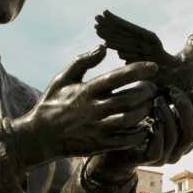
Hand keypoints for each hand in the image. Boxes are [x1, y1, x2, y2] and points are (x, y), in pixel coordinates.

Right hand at [12, 45, 157, 166]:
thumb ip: (83, 62)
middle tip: (153, 88)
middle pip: (129, 98)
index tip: (153, 67)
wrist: (39, 137)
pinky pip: (126, 140)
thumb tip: (103, 47)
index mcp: (87, 90)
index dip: (138, 70)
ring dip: (145, 110)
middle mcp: (94, 109)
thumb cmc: (52, 104)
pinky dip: (140, 133)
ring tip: (150, 104)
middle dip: (147, 91)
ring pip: (130, 118)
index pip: (117, 77)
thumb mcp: (63, 79)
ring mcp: (98, 128)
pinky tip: (145, 126)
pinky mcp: (100, 144)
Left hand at [86, 86, 192, 183]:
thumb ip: (173, 102)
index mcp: (185, 141)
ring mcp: (165, 159)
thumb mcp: (159, 110)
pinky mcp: (149, 161)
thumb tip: (185, 80)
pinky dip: (156, 130)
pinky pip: (158, 148)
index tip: (192, 89)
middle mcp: (179, 152)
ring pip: (176, 138)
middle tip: (174, 91)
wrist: (115, 146)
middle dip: (186, 109)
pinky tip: (149, 116)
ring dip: (168, 114)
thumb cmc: (138, 123)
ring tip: (158, 99)